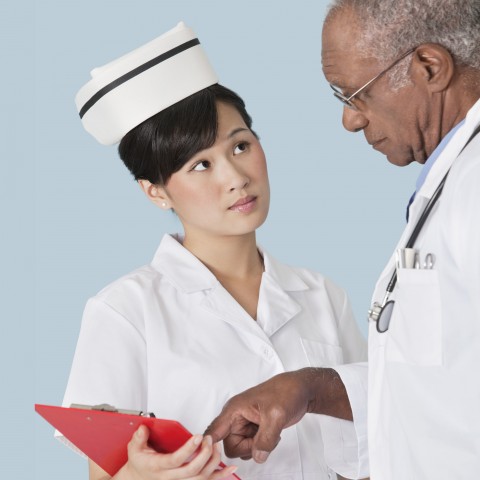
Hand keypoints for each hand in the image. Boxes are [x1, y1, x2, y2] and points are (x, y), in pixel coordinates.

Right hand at [113, 425, 236, 479]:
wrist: (138, 479)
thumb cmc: (140, 463)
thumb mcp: (134, 448)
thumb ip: (139, 438)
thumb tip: (143, 428)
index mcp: (159, 467)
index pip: (176, 460)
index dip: (189, 449)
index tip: (198, 436)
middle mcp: (171, 477)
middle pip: (193, 469)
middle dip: (204, 453)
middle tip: (209, 438)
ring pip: (202, 477)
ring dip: (213, 461)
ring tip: (215, 445)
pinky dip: (221, 475)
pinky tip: (231, 468)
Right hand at [205, 368, 351, 463]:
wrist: (300, 390)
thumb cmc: (286, 392)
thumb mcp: (276, 415)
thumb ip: (265, 438)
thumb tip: (258, 456)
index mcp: (234, 409)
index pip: (213, 432)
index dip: (210, 446)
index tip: (218, 456)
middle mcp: (236, 417)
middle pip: (230, 447)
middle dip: (248, 448)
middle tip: (264, 438)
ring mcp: (245, 424)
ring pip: (242, 448)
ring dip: (257, 447)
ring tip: (271, 432)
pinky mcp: (254, 428)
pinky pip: (253, 446)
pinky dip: (264, 446)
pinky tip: (273, 433)